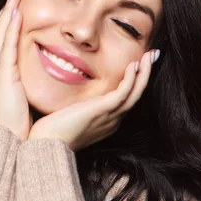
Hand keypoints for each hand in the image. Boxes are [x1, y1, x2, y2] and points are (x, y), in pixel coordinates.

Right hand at [0, 0, 30, 140]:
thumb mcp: (11, 99)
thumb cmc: (11, 125)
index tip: (9, 10)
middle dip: (1, 13)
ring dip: (6, 15)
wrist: (6, 141)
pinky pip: (6, 46)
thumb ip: (15, 84)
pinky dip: (10, 29)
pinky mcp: (2, 75)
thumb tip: (27, 77)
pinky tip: (16, 15)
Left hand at [28, 50, 158, 150]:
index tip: (139, 64)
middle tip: (153, 55)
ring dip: (144, 73)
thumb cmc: (53, 132)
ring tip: (150, 56)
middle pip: (137, 95)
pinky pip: (123, 93)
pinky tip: (133, 65)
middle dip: (146, 74)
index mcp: (107, 122)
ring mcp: (109, 117)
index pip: (127, 100)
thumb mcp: (73, 115)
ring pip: (135, 93)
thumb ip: (81, 107)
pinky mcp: (102, 111)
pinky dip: (130, 79)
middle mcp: (113, 121)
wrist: (47, 145)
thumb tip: (77, 96)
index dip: (136, 82)